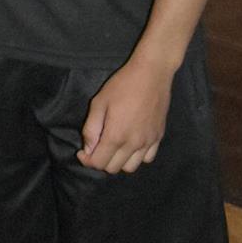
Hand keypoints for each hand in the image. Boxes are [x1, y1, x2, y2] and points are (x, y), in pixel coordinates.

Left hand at [77, 51, 174, 173]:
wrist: (152, 74)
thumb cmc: (122, 85)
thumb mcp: (99, 103)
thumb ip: (91, 129)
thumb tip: (88, 149)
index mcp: (116, 136)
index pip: (99, 163)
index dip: (87, 160)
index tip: (82, 151)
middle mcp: (133, 144)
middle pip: (113, 168)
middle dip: (101, 161)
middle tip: (97, 147)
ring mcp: (148, 142)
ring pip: (131, 167)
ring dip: (119, 162)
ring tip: (114, 147)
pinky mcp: (158, 137)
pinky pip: (147, 158)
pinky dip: (137, 157)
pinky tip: (131, 145)